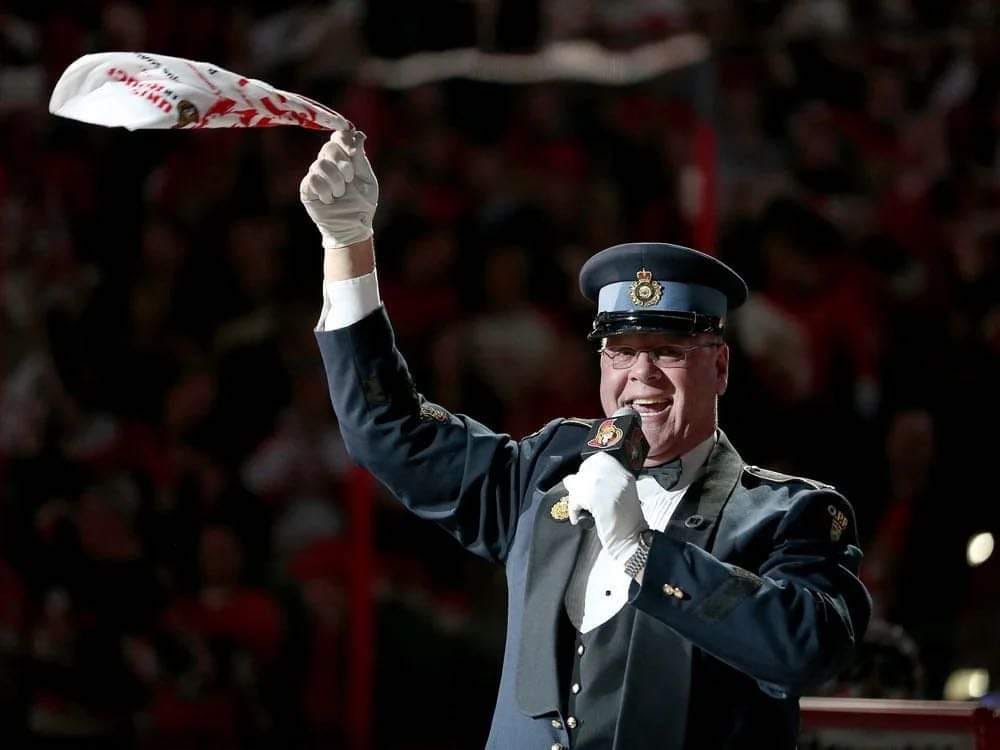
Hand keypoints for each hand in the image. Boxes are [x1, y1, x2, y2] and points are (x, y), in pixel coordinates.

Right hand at [300, 129, 378, 249]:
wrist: (354, 226)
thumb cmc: (362, 204)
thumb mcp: (366, 179)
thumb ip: (360, 158)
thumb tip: (357, 134)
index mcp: (344, 158)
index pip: (339, 136)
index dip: (344, 140)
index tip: (353, 152)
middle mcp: (328, 163)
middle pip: (329, 147)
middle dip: (343, 164)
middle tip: (349, 180)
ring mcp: (316, 175)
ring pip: (320, 164)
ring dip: (335, 181)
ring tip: (340, 194)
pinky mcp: (307, 189)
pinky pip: (312, 179)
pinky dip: (325, 190)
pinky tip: (329, 199)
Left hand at [564, 452, 646, 562]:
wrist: (633, 540)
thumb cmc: (626, 521)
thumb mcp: (619, 493)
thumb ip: (601, 482)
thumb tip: (573, 479)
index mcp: (624, 473)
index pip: (599, 458)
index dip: (587, 470)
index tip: (585, 482)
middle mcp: (618, 476)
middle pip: (585, 470)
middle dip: (578, 484)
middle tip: (580, 498)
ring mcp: (608, 486)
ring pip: (578, 483)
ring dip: (575, 497)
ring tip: (579, 508)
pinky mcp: (598, 500)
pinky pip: (576, 498)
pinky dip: (574, 508)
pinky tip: (578, 517)